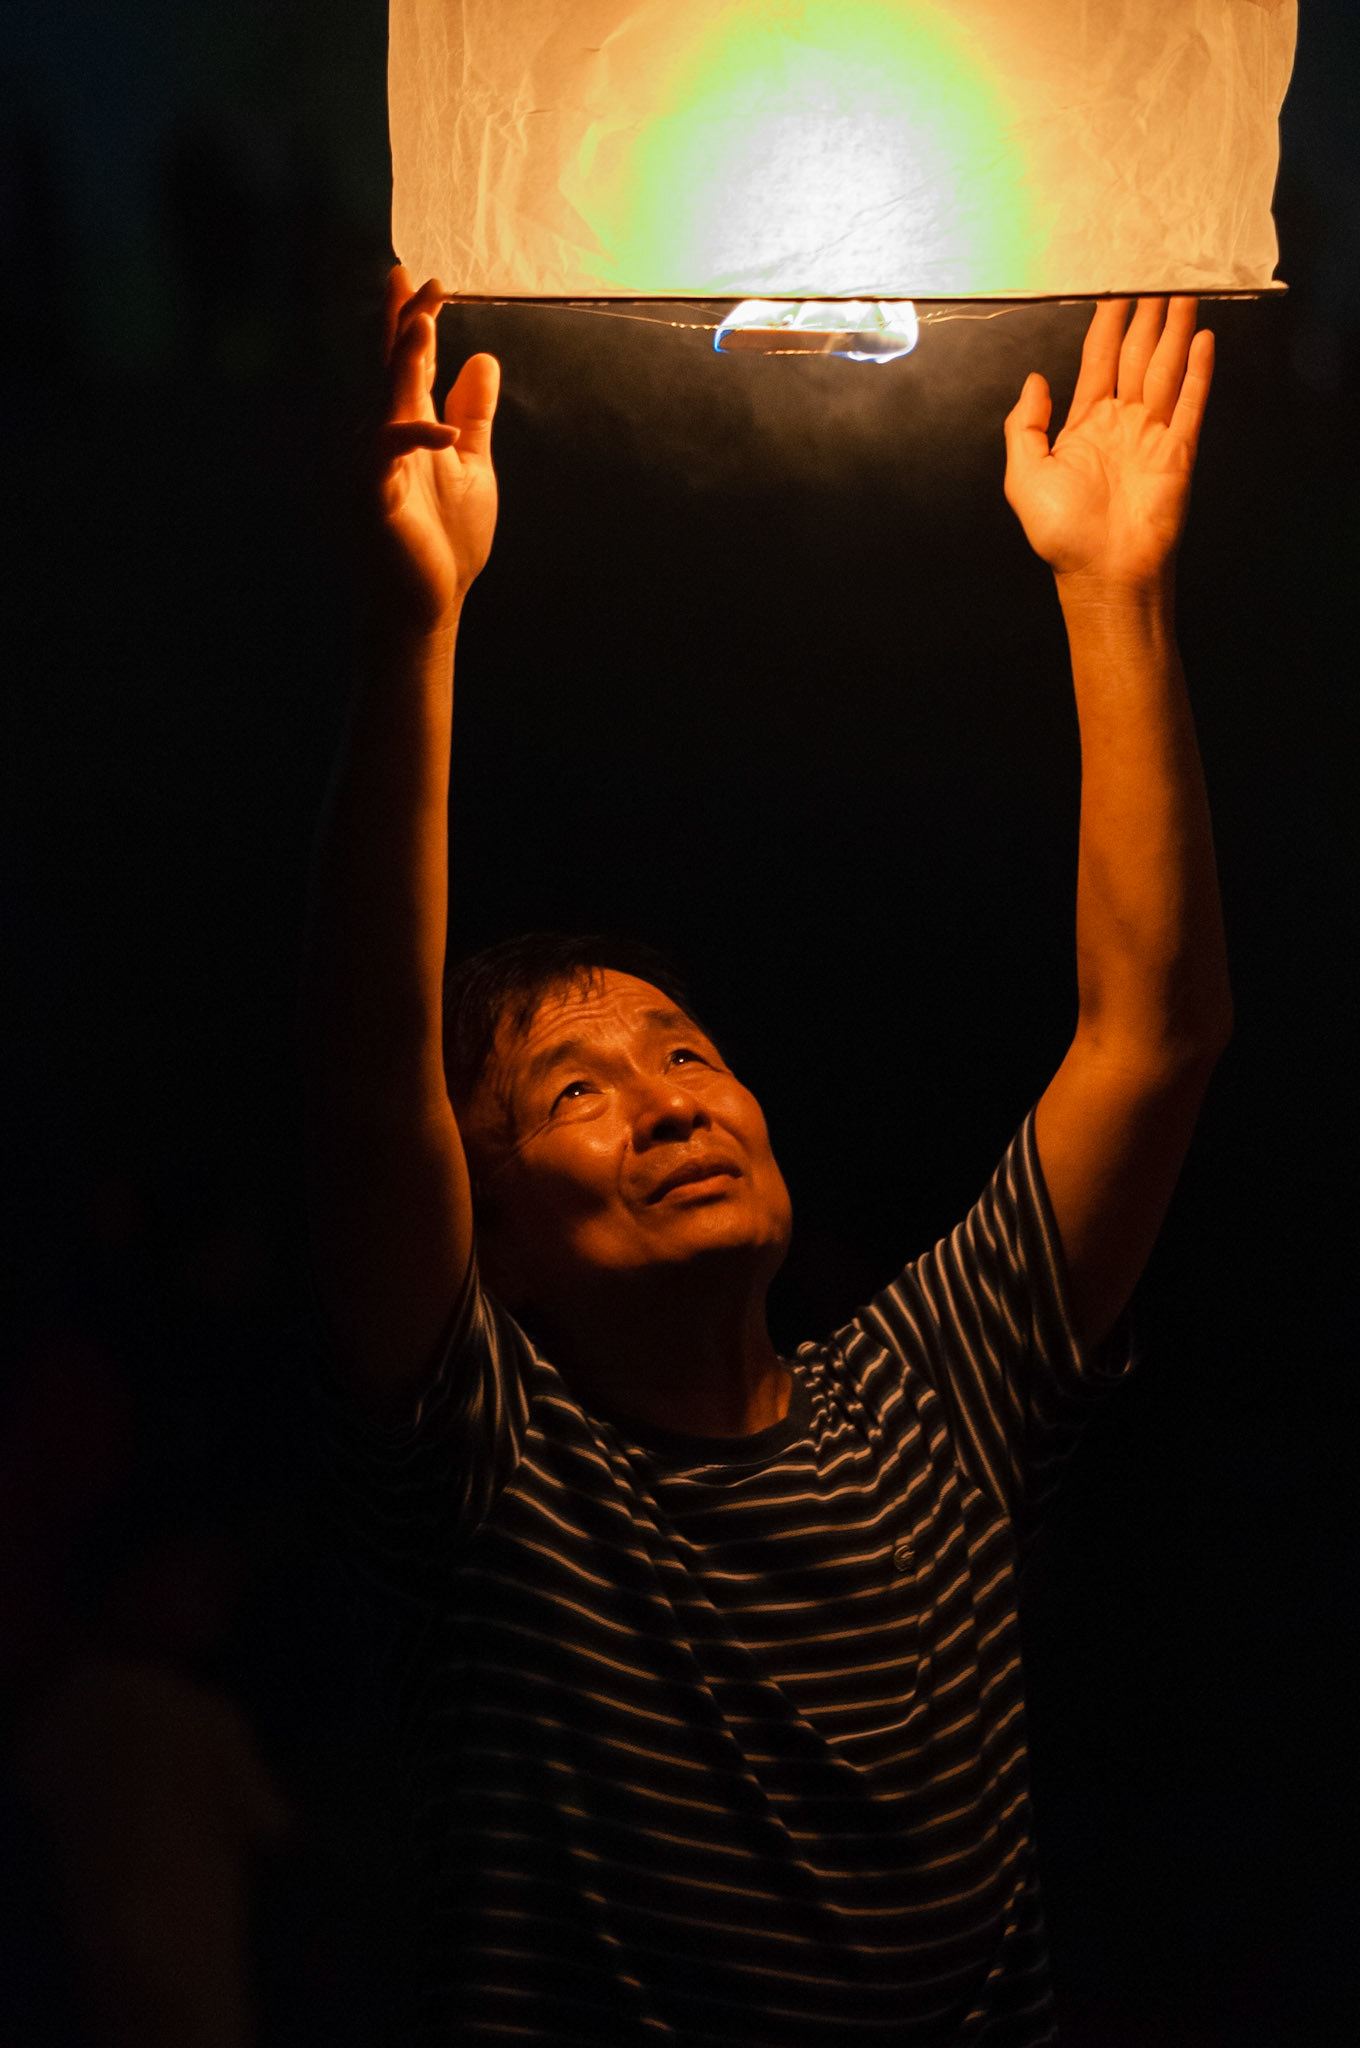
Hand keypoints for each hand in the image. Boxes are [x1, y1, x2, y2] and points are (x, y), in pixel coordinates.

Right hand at [376, 268, 499, 629]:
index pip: (410, 363)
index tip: (427, 281)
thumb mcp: (472, 465)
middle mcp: (388, 437)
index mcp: (411, 426)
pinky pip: (386, 457)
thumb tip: (482, 360)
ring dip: (403, 362)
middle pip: (394, 369)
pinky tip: (442, 432)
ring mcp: (377, 465)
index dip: (416, 321)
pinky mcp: (373, 497)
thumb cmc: (446, 539)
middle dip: (406, 325)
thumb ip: (472, 414)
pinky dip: (414, 440)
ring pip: (385, 401)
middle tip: (418, 282)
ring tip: (422, 323)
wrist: (430, 601)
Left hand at [1003, 297, 1213, 592]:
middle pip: (1137, 356)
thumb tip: (1035, 379)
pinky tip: (1203, 340)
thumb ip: (1025, 424)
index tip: (1115, 290)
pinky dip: (1199, 371)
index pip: (1099, 360)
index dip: (1107, 324)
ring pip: (1165, 369)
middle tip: (1157, 275)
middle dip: (1147, 317)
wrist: (1103, 573)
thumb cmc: (1062, 535)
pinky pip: (1191, 403)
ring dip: (1175, 331)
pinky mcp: (1178, 451)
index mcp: (1085, 425)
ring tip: (1184, 292)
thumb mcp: (1023, 475)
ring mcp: (1152, 435)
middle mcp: (1121, 424)